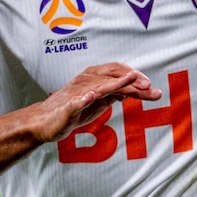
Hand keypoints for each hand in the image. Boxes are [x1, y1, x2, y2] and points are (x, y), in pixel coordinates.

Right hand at [32, 62, 161, 142]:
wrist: (45, 123)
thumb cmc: (71, 112)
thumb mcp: (97, 103)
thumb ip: (112, 95)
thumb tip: (129, 91)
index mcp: (94, 79)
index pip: (118, 73)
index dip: (136, 79)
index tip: (152, 89)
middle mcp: (86, 82)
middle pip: (112, 77)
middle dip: (132, 81)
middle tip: (149, 88)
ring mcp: (77, 94)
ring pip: (99, 86)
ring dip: (116, 84)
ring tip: (131, 81)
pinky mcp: (67, 108)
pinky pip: (76, 102)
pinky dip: (84, 99)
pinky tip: (92, 96)